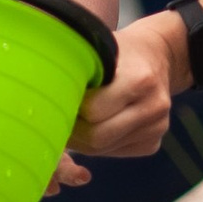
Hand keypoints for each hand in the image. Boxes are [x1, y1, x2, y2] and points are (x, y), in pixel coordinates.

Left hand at [66, 13, 179, 163]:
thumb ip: (77, 72)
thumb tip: (42, 99)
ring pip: (103, 149)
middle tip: (54, 121)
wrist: (160, 56)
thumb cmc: (120, 51)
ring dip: (81, 140)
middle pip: (98, 138)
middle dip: (72, 133)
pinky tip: (94, 126)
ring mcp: (156, 127)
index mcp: (139, 80)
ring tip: (72, 121)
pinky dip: (98, 145)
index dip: (69, 110)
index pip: (92, 112)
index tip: (55, 103)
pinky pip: (115, 152)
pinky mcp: (153, 142)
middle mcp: (153, 106)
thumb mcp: (99, 49)